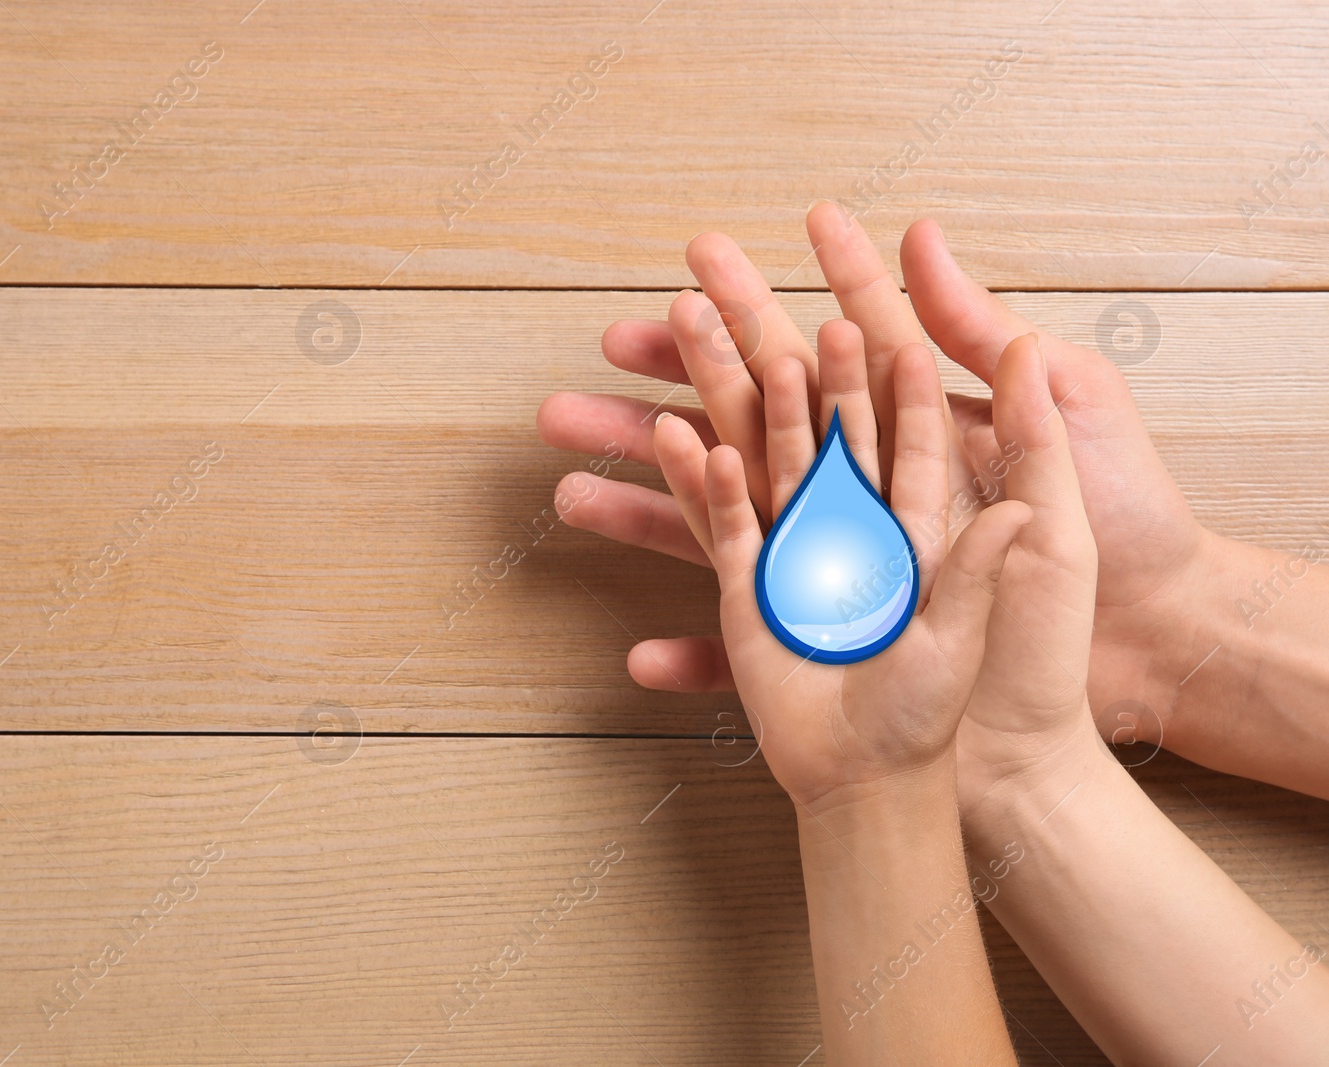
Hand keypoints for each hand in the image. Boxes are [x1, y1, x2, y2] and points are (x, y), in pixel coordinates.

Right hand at [539, 209, 1207, 745]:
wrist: (963, 769)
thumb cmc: (1027, 662)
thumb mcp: (1041, 551)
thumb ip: (1020, 458)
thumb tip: (1020, 353)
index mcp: (926, 476)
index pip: (888, 368)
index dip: (854, 294)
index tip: (815, 226)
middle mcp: (855, 500)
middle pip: (792, 395)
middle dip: (741, 330)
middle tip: (692, 268)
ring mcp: (802, 545)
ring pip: (740, 450)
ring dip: (694, 390)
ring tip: (640, 340)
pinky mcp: (758, 598)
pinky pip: (721, 531)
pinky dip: (696, 486)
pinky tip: (668, 441)